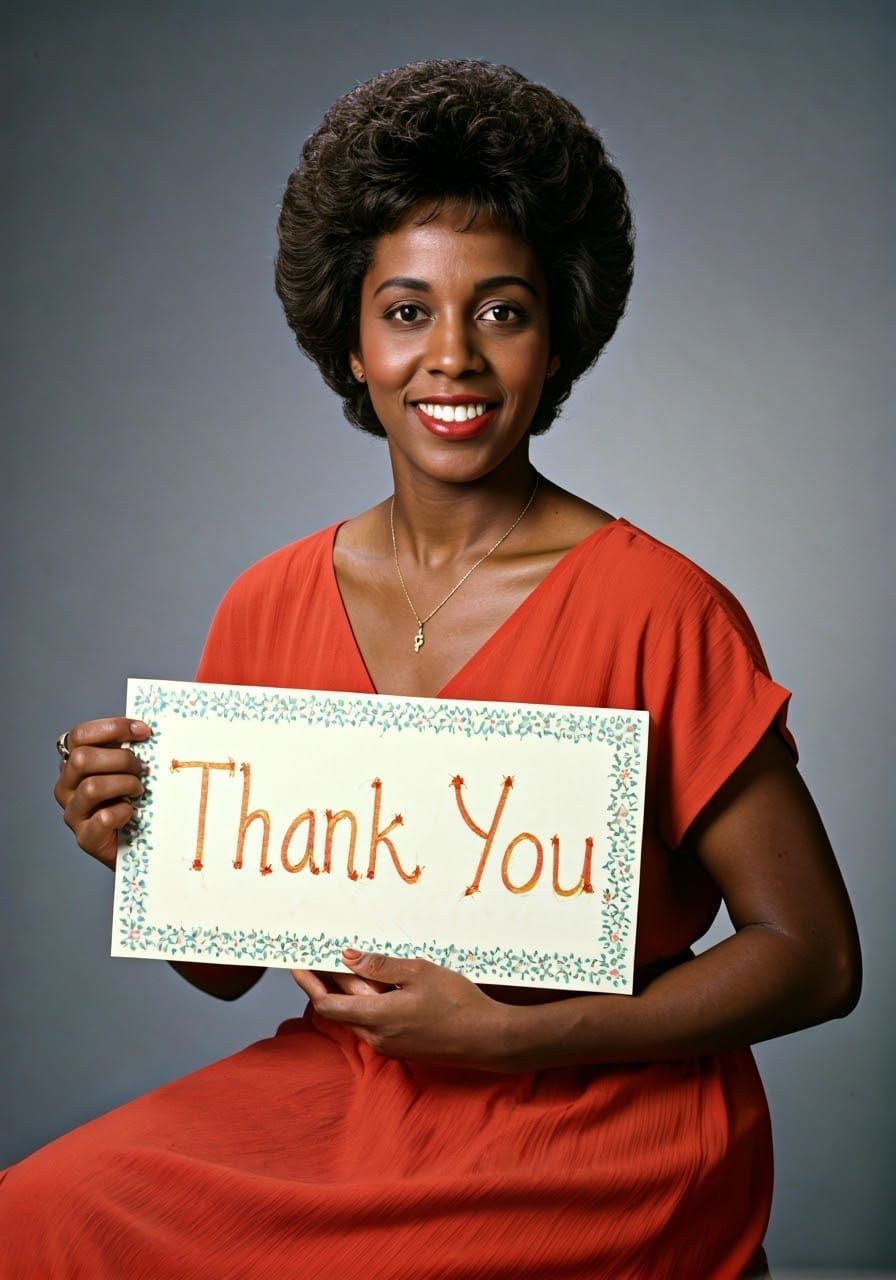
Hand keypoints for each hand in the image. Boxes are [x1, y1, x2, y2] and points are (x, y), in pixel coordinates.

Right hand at [54, 717, 151, 869]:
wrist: (136, 843)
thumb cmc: (131, 799)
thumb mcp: (127, 769)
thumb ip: (127, 749)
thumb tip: (145, 729)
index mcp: (73, 764)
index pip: (80, 735)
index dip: (113, 728)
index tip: (143, 731)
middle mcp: (66, 787)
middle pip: (82, 758)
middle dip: (121, 760)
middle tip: (142, 769)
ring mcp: (73, 813)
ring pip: (92, 787)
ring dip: (125, 785)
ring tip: (139, 791)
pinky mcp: (85, 837)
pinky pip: (103, 818)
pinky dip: (124, 812)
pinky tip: (132, 812)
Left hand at [292, 949, 510, 1070]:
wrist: (489, 1039)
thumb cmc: (458, 1003)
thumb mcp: (418, 973)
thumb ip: (380, 966)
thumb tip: (347, 957)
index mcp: (377, 1018)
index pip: (327, 1005)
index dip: (308, 985)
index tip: (297, 965)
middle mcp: (377, 1037)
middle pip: (342, 1009)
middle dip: (330, 983)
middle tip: (324, 955)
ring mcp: (390, 1046)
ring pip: (359, 1016)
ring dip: (353, 993)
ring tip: (355, 964)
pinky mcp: (403, 1048)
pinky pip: (376, 1023)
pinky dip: (371, 1003)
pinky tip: (382, 985)